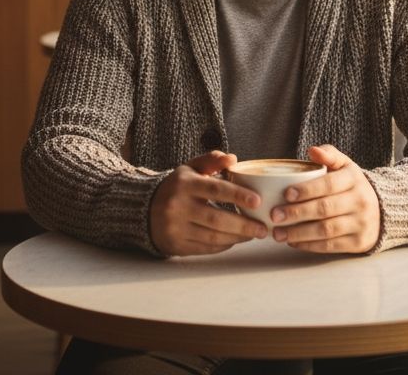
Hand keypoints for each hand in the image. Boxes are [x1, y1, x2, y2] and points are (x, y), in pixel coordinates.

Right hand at [149, 151, 268, 256]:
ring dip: (237, 237)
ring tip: (254, 234)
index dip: (237, 195)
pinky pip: (206, 248)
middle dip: (243, 225)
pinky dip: (224, 245)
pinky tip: (236, 240)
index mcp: (184, 184)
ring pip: (213, 237)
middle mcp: (178, 207)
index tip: (258, 201)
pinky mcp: (177, 245)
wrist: (143, 209)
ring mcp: (176, 228)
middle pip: (217, 219)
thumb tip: (233, 159)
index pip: (215, 189)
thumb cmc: (176, 187)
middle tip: (263, 227)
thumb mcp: (190, 169)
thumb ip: (211, 160)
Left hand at [271, 144, 380, 253]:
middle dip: (297, 213)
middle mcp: (360, 201)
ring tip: (278, 233)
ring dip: (299, 233)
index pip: (328, 184)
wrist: (381, 210)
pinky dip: (309, 245)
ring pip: (326, 230)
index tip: (286, 194)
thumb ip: (329, 155)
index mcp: (354, 179)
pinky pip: (331, 246)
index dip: (306, 190)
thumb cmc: (352, 185)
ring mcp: (360, 224)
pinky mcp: (359, 243)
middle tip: (274, 215)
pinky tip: (293, 242)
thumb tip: (312, 150)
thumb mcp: (345, 165)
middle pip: (324, 209)